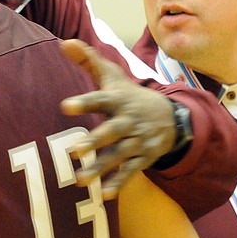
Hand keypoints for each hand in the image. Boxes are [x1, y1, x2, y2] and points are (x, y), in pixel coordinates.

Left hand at [59, 39, 177, 197]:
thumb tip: (64, 42)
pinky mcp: (144, 158)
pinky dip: (119, 183)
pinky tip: (105, 195)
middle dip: (94, 141)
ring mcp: (138, 140)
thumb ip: (88, 60)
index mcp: (118, 100)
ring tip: (80, 180)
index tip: (65, 106)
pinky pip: (131, 172)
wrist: (172, 116)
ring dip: (100, 167)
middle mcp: (128, 121)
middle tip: (72, 151)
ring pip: (118, 155)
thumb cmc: (130, 96)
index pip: (100, 100)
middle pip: (111, 131)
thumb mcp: (112, 76)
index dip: (84, 103)